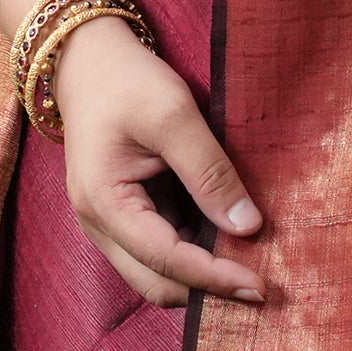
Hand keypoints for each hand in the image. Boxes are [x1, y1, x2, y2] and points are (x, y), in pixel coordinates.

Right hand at [50, 12, 266, 307]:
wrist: (89, 59)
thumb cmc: (127, 82)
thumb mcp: (175, 117)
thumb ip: (210, 173)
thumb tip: (249, 227)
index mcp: (104, 203)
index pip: (166, 260)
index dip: (215, 278)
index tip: (261, 286)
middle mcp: (100, 224)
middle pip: (157, 284)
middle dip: (208, 291)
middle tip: (262, 285)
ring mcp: (109, 222)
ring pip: (159, 272)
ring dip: (203, 274)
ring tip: (253, 262)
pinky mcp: (125, 213)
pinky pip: (161, 249)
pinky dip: (195, 252)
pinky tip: (230, 239)